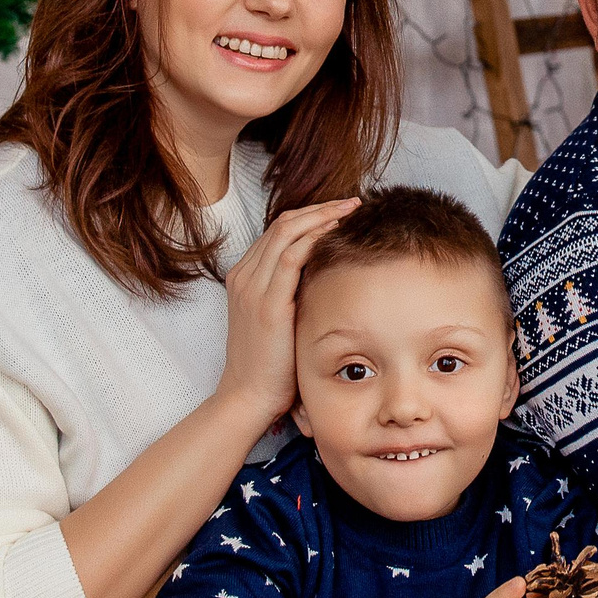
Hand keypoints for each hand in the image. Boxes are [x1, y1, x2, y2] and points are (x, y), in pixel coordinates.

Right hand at [218, 198, 358, 419]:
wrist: (248, 396)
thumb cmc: (270, 365)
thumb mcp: (280, 320)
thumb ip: (294, 294)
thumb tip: (328, 275)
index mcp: (245, 278)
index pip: (278, 230)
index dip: (310, 215)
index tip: (341, 211)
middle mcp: (245, 276)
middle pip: (283, 223)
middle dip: (320, 208)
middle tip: (352, 202)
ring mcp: (252, 287)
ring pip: (287, 231)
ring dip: (322, 215)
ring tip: (351, 209)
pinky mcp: (267, 303)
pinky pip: (290, 256)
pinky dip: (314, 238)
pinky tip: (336, 233)